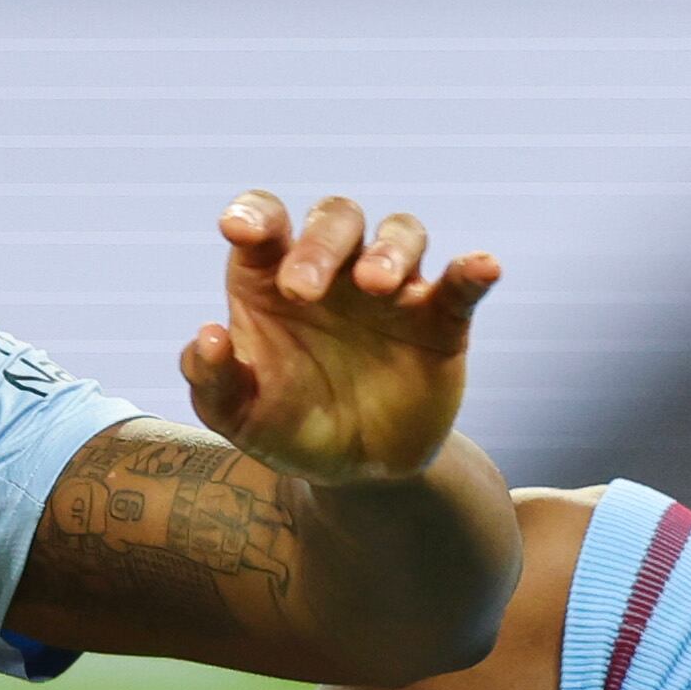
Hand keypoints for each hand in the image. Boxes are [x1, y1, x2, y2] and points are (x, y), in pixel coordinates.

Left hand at [181, 193, 501, 486]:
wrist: (356, 475)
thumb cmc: (288, 428)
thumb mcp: (238, 417)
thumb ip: (213, 380)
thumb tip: (208, 336)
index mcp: (275, 277)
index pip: (266, 221)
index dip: (254, 214)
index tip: (239, 231)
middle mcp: (336, 269)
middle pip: (335, 218)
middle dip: (319, 243)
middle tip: (302, 290)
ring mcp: (392, 290)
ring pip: (400, 233)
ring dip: (389, 249)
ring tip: (377, 286)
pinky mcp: (441, 320)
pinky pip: (460, 283)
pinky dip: (472, 269)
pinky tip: (482, 266)